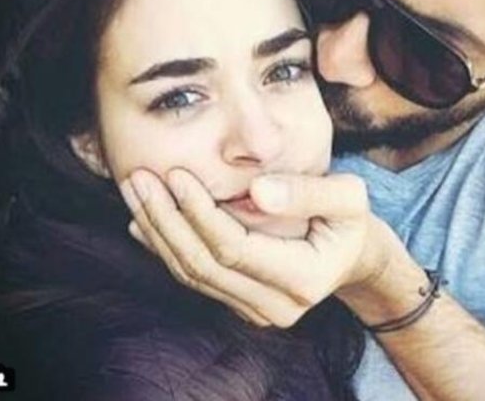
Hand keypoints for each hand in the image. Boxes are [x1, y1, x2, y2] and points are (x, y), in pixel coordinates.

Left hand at [119, 168, 393, 327]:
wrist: (350, 255)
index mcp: (302, 279)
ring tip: (135, 193)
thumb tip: (257, 191)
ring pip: (191, 274)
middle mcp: (275, 307)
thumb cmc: (348, 220)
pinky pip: (194, 278)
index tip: (175, 174)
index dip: (199, 212)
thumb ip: (307, 193)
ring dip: (158, 232)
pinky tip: (144, 222)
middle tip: (139, 179)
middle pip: (203, 265)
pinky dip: (165, 248)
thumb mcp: (347, 196)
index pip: (233, 248)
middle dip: (166, 220)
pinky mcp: (239, 303)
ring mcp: (255, 311)